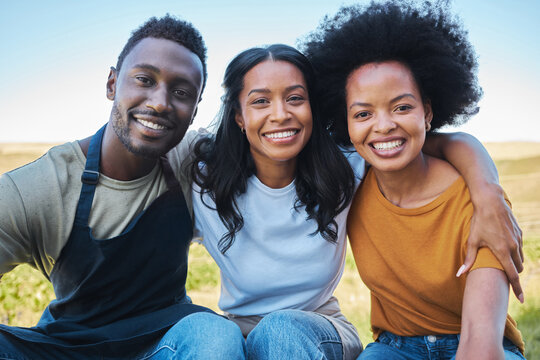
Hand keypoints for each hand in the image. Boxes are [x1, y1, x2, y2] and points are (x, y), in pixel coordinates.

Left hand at [457, 184, 523, 302]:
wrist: (491, 202)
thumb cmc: (479, 221)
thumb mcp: (472, 241)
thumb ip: (468, 259)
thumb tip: (459, 274)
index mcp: (503, 251)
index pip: (513, 276)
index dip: (517, 289)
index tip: (521, 300)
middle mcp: (514, 247)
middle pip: (518, 269)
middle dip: (514, 275)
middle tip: (505, 279)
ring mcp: (518, 239)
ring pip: (520, 258)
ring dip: (515, 264)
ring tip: (505, 264)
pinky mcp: (519, 232)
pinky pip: (520, 248)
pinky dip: (515, 252)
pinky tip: (506, 249)